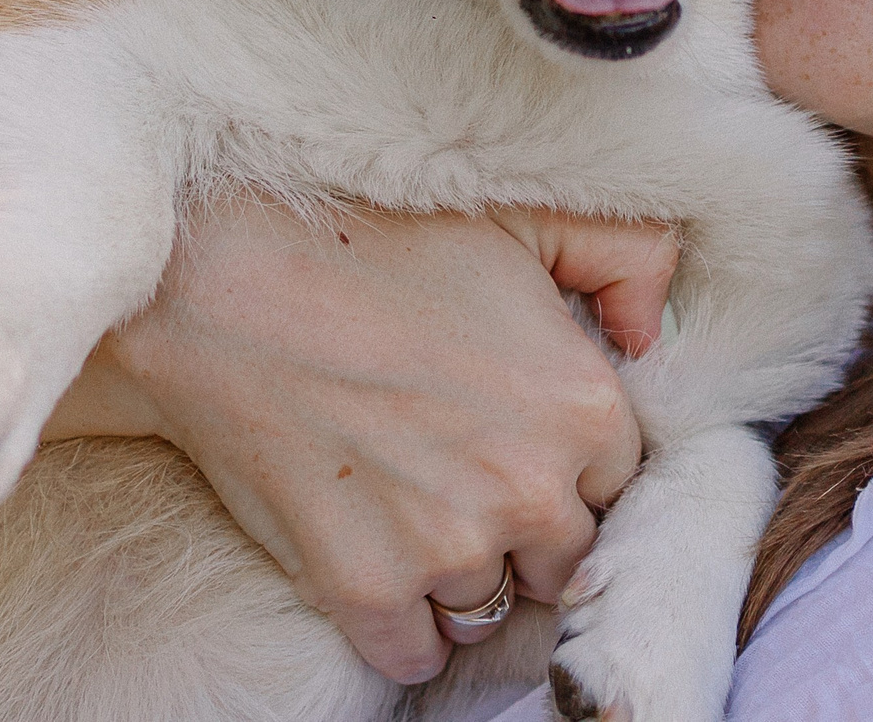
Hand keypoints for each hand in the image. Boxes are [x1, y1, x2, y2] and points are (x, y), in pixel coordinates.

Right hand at [0, 196, 678, 685]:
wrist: (222, 280)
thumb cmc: (370, 238)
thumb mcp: (524, 217)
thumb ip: (625, 255)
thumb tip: (649, 330)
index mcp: (587, 408)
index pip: (614, 478)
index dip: (561, 457)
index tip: (511, 432)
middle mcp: (534, 492)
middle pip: (561, 556)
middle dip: (520, 522)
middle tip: (456, 470)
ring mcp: (450, 550)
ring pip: (489, 607)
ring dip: (459, 575)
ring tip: (409, 509)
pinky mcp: (365, 592)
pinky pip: (413, 656)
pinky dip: (398, 629)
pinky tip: (374, 566)